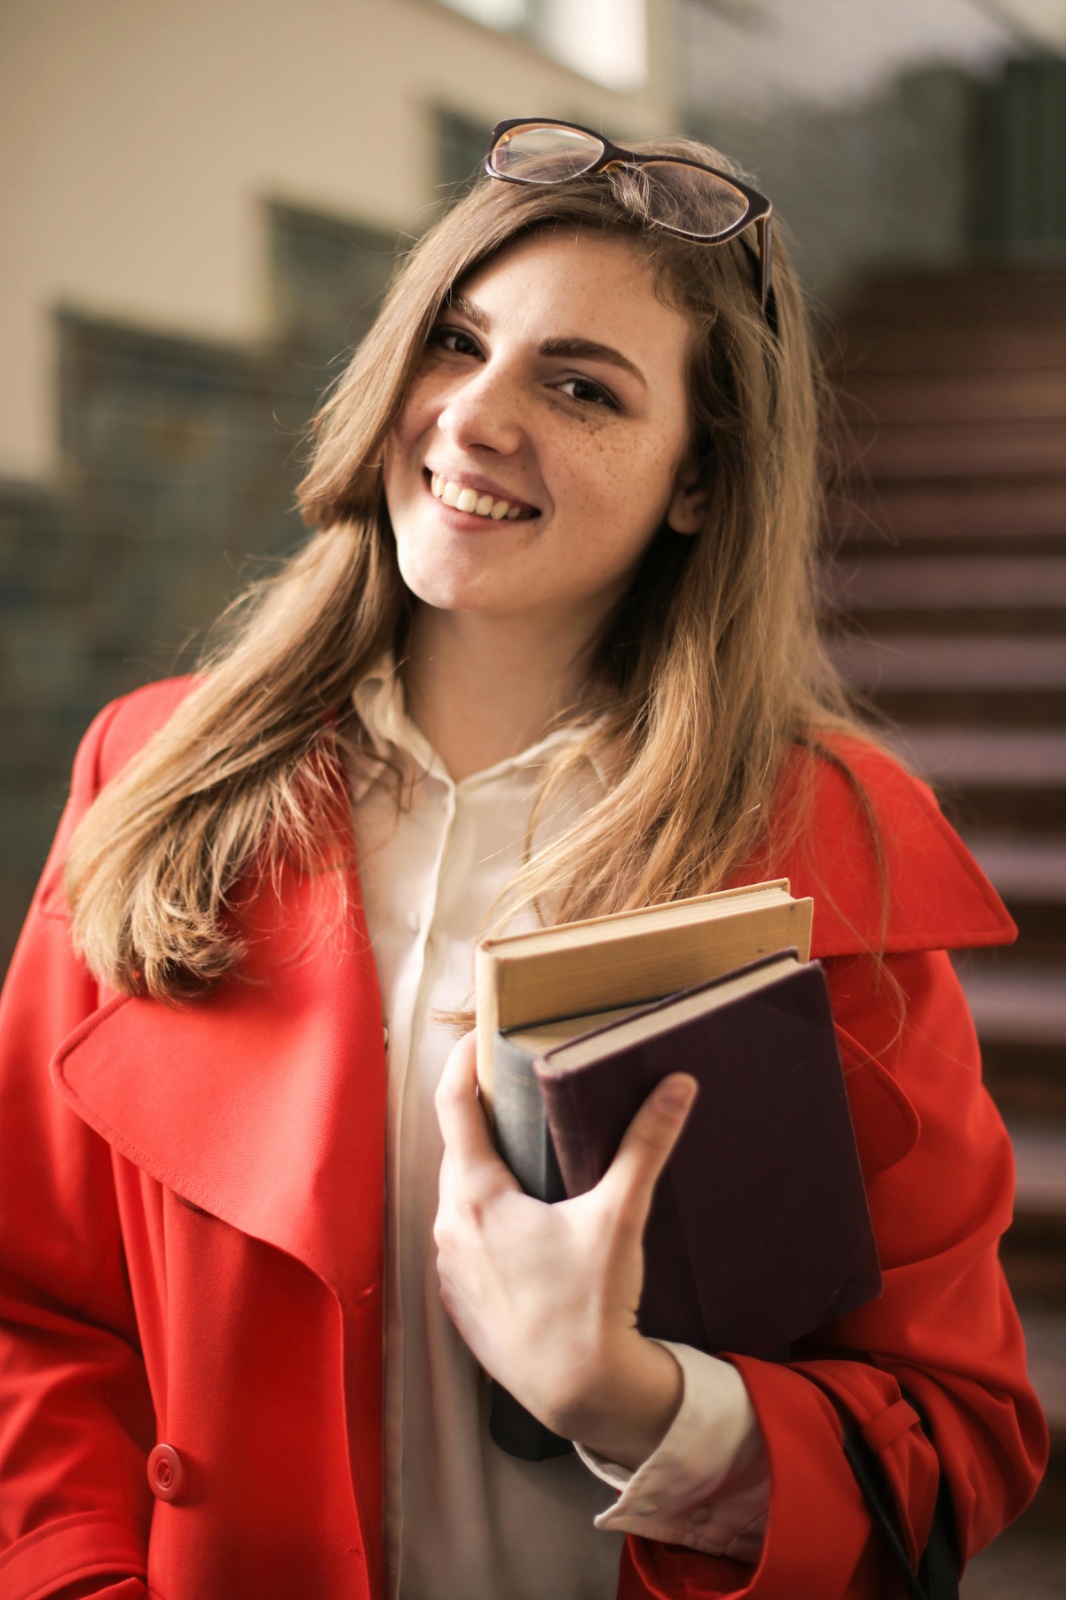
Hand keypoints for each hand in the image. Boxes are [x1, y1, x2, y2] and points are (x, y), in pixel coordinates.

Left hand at [434, 1032, 697, 1467]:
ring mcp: (450, 1269)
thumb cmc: (591, 1306)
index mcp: (477, 1196)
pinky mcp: (460, 1302)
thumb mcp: (619, 1217)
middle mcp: (450, 1227)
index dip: (462, 1061)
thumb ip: (644, 1145)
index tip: (478, 1035)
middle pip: (456, 1150)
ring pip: (458, 1198)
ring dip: (482, 1170)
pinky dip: (484, 1218)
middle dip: (480, 1116)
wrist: (580, 1395)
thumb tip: (676, 1085)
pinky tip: (520, 1222)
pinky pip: (463, 1240)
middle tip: (513, 1087)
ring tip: (521, 1151)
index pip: (453, 1105)